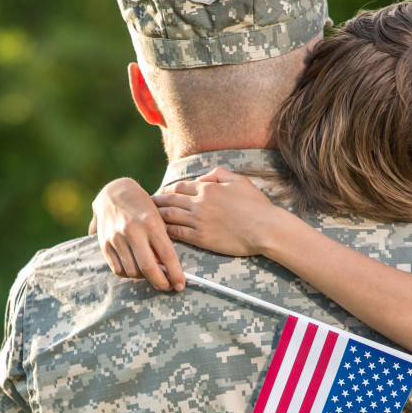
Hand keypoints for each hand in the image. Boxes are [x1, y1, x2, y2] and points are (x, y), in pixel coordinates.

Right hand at [92, 177, 184, 291]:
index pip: (167, 254)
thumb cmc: (143, 208)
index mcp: (151, 222)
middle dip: (160, 283)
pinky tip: (135, 269)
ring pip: (132, 271)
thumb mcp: (157, 218)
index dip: (175, 273)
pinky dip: (128, 274)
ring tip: (150, 272)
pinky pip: (118, 270)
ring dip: (143, 277)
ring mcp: (117, 238)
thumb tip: (167, 269)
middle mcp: (133, 230)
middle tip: (167, 287)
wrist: (114, 193)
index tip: (180, 285)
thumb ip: (161, 242)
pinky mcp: (104, 244)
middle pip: (148, 267)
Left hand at [153, 167, 285, 256]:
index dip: (167, 191)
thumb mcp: (239, 180)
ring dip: (156, 216)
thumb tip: (202, 178)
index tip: (159, 195)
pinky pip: (177, 234)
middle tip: (145, 205)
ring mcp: (198, 221)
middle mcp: (199, 203)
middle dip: (155, 202)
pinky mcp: (201, 238)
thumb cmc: (256, 205)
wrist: (265, 228)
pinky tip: (159, 233)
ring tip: (147, 219)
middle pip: (169, 201)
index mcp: (207, 188)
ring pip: (169, 216)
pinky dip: (165, 232)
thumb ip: (218, 174)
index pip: (179, 187)